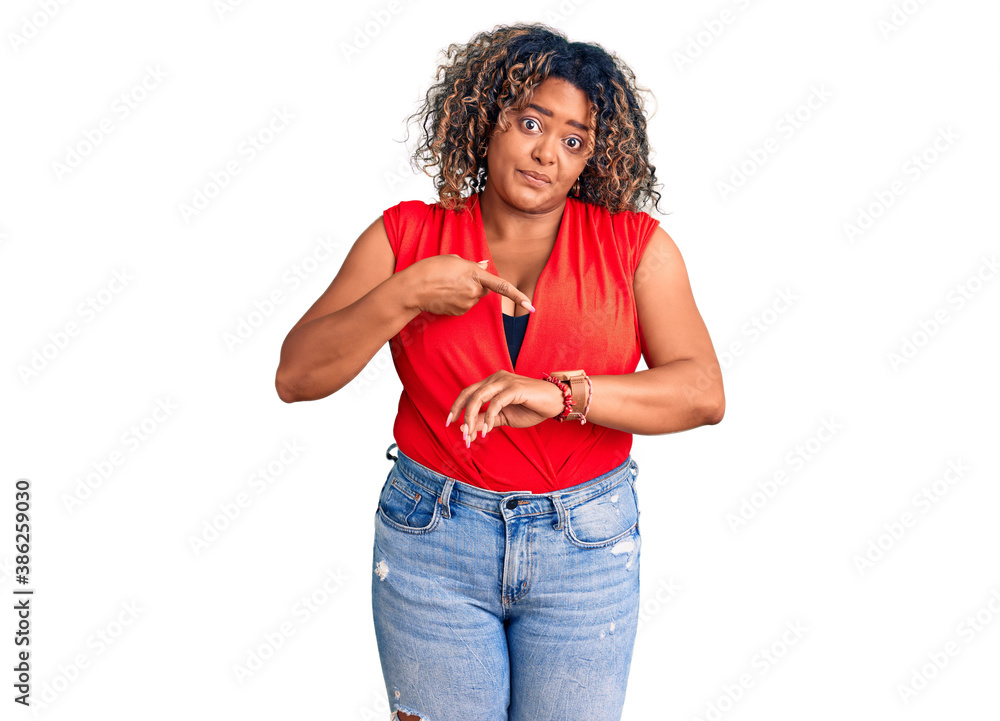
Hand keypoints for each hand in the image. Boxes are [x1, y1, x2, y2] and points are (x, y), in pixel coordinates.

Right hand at [411, 255, 534, 315]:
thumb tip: (484, 266)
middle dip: (478, 284)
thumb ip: (472, 265)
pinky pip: (465, 305)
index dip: (517, 296)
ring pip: (474, 297)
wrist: (413, 288)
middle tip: (458, 277)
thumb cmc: (431, 269)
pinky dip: (458, 300)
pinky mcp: (459, 312)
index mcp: (474, 273)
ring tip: (447, 285)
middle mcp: (474, 290)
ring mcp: (467, 303)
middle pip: (485, 289)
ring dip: (466, 291)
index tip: (530, 307)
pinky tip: (445, 294)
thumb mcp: (453, 259)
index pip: (502, 286)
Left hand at [446, 371, 565, 446]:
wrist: (555, 403)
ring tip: (470, 434)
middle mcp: (496, 378)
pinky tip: (488, 431)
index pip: (468, 392)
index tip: (449, 423)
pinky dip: (488, 417)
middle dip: (460, 413)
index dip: (456, 407)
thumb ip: (485, 421)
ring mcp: (505, 381)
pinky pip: (496, 403)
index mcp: (492, 383)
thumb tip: (466, 428)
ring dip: (471, 417)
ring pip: (479, 397)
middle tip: (460, 433)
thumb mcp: (503, 418)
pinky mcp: (514, 388)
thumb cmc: (531, 408)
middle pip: (469, 393)